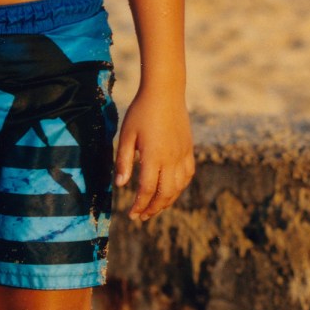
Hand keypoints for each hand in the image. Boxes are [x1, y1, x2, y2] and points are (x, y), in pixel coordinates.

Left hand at [115, 86, 194, 220]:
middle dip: (153, 208)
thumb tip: (121, 185)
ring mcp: (183, 154)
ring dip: (167, 201)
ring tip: (155, 207)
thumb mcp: (127, 135)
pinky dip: (180, 187)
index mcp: (154, 156)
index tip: (131, 214)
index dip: (139, 205)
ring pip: (179, 187)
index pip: (147, 189)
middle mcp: (171, 159)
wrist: (166, 92)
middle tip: (141, 217)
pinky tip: (171, 190)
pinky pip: (188, 175)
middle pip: (165, 193)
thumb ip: (124, 161)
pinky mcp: (189, 149)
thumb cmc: (141, 111)